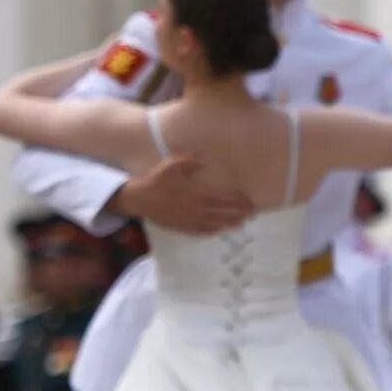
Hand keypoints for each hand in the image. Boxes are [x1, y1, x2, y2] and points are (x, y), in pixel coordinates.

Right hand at [110, 154, 252, 234]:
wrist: (138, 199)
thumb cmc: (156, 180)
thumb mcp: (171, 165)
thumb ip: (189, 161)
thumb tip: (203, 160)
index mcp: (197, 193)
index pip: (224, 198)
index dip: (238, 200)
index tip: (250, 200)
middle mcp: (197, 208)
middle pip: (224, 212)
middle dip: (239, 213)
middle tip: (253, 213)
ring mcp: (190, 219)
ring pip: (215, 223)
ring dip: (230, 223)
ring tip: (243, 222)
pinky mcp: (182, 226)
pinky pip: (201, 231)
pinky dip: (213, 230)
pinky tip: (221, 229)